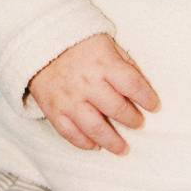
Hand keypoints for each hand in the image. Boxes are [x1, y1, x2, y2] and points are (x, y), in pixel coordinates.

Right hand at [28, 34, 159, 154]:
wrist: (37, 42)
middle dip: (132, 119)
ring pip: (95, 128)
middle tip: (138, 123)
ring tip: (122, 148)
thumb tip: (141, 85)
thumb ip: (123, 63)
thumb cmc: (77, 42)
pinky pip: (70, 132)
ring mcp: (69, 99)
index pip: (132, 85)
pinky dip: (83, 142)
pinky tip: (95, 146)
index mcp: (104, 63)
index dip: (147, 98)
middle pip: (116, 109)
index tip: (154, 106)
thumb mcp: (106, 42)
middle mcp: (87, 83)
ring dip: (112, 141)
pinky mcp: (53, 110)